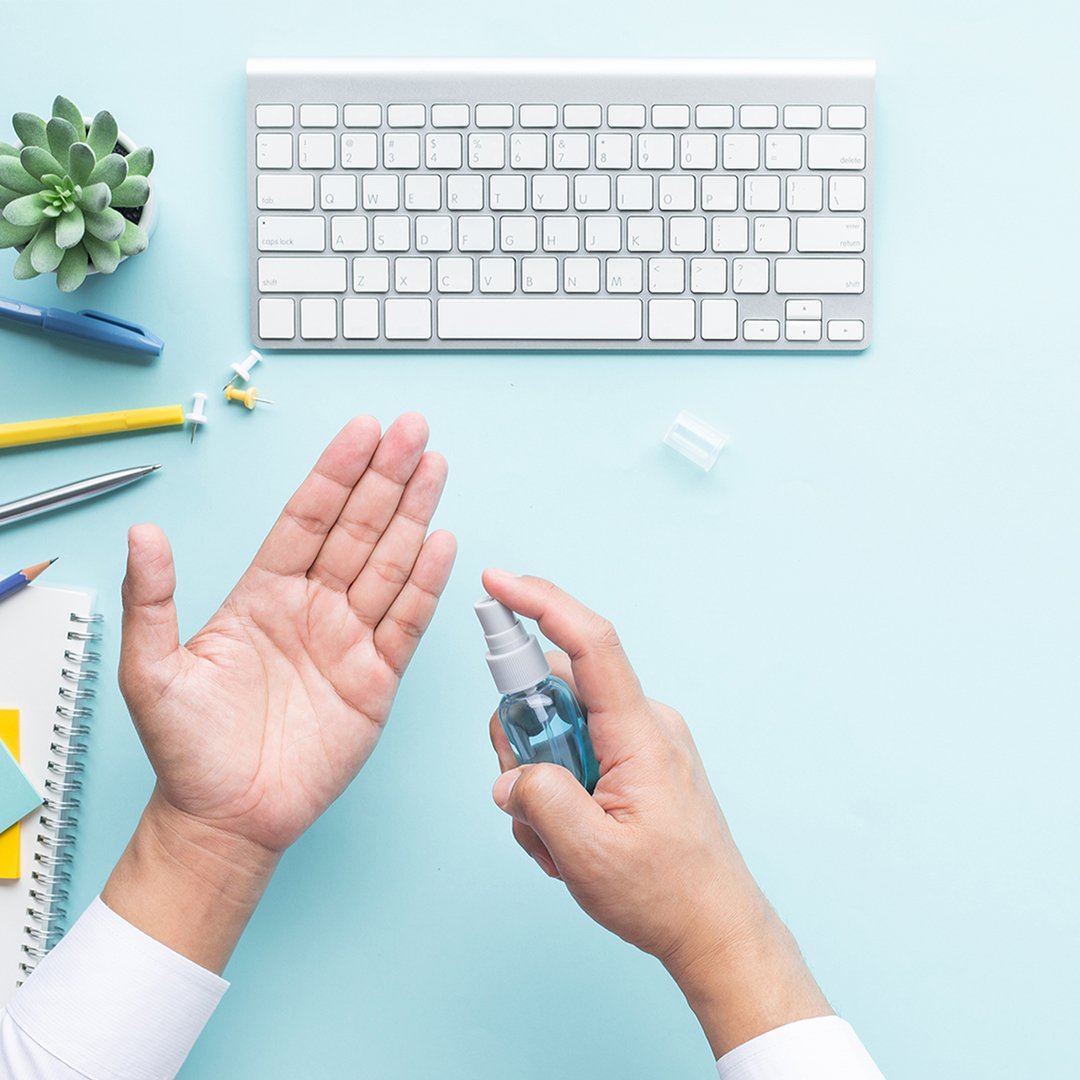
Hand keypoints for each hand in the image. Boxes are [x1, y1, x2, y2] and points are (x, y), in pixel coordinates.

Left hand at [103, 414, 455, 970]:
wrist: (227, 818)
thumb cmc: (188, 750)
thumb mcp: (152, 671)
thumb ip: (152, 600)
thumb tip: (142, 533)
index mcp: (263, 595)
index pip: (307, 518)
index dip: (336, 473)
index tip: (361, 430)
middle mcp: (312, 606)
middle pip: (358, 528)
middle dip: (386, 477)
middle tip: (413, 430)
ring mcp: (348, 639)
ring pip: (389, 563)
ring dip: (414, 513)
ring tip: (434, 466)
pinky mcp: (377, 678)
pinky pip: (407, 621)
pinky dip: (426, 583)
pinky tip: (441, 540)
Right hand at [482, 569, 829, 1057]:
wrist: (716, 929)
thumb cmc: (666, 894)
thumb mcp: (586, 854)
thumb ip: (537, 798)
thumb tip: (510, 774)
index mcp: (639, 733)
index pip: (590, 644)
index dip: (540, 602)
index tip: (495, 581)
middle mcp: (643, 722)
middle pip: (555, 691)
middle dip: (523, 741)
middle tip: (530, 804)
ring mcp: (640, 741)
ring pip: (558, 728)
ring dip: (540, 780)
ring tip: (560, 842)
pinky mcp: (635, 760)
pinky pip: (577, 752)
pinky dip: (559, 791)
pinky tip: (571, 841)